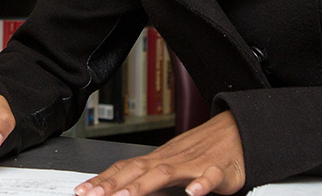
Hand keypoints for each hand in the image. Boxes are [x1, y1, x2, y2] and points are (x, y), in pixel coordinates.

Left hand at [73, 111, 245, 195]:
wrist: (238, 131)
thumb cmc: (204, 151)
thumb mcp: (172, 164)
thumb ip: (148, 177)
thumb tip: (120, 189)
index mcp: (158, 159)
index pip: (124, 168)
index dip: (102, 180)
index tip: (83, 191)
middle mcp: (172, 159)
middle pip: (138, 169)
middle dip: (113, 184)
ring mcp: (194, 163)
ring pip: (166, 173)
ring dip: (144, 185)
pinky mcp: (219, 170)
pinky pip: (210, 177)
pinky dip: (201, 185)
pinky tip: (193, 193)